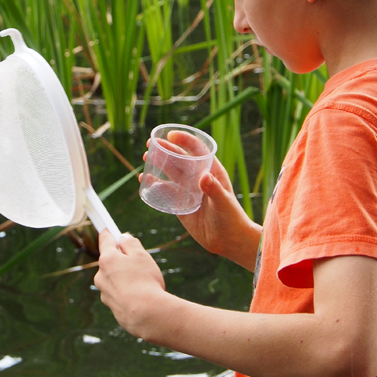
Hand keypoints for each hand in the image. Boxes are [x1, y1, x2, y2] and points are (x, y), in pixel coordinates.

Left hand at [94, 230, 166, 337]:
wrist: (147, 315)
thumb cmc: (146, 282)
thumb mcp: (142, 256)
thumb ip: (130, 243)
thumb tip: (122, 238)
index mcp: (107, 259)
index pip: (105, 240)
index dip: (109, 232)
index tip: (108, 227)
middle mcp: (101, 275)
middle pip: (110, 261)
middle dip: (122, 260)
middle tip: (140, 263)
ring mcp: (104, 292)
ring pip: (114, 279)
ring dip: (124, 278)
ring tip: (143, 284)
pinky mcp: (111, 306)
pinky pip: (118, 294)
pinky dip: (127, 293)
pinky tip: (140, 297)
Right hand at [141, 130, 260, 269]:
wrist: (228, 241)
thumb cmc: (231, 219)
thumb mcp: (224, 203)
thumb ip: (214, 190)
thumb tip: (204, 177)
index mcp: (211, 172)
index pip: (197, 150)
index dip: (185, 140)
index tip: (171, 135)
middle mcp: (198, 179)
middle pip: (180, 159)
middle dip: (166, 149)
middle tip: (150, 143)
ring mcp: (188, 191)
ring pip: (170, 173)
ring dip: (158, 164)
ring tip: (146, 157)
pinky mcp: (180, 204)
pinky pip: (165, 191)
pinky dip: (154, 184)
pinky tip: (144, 179)